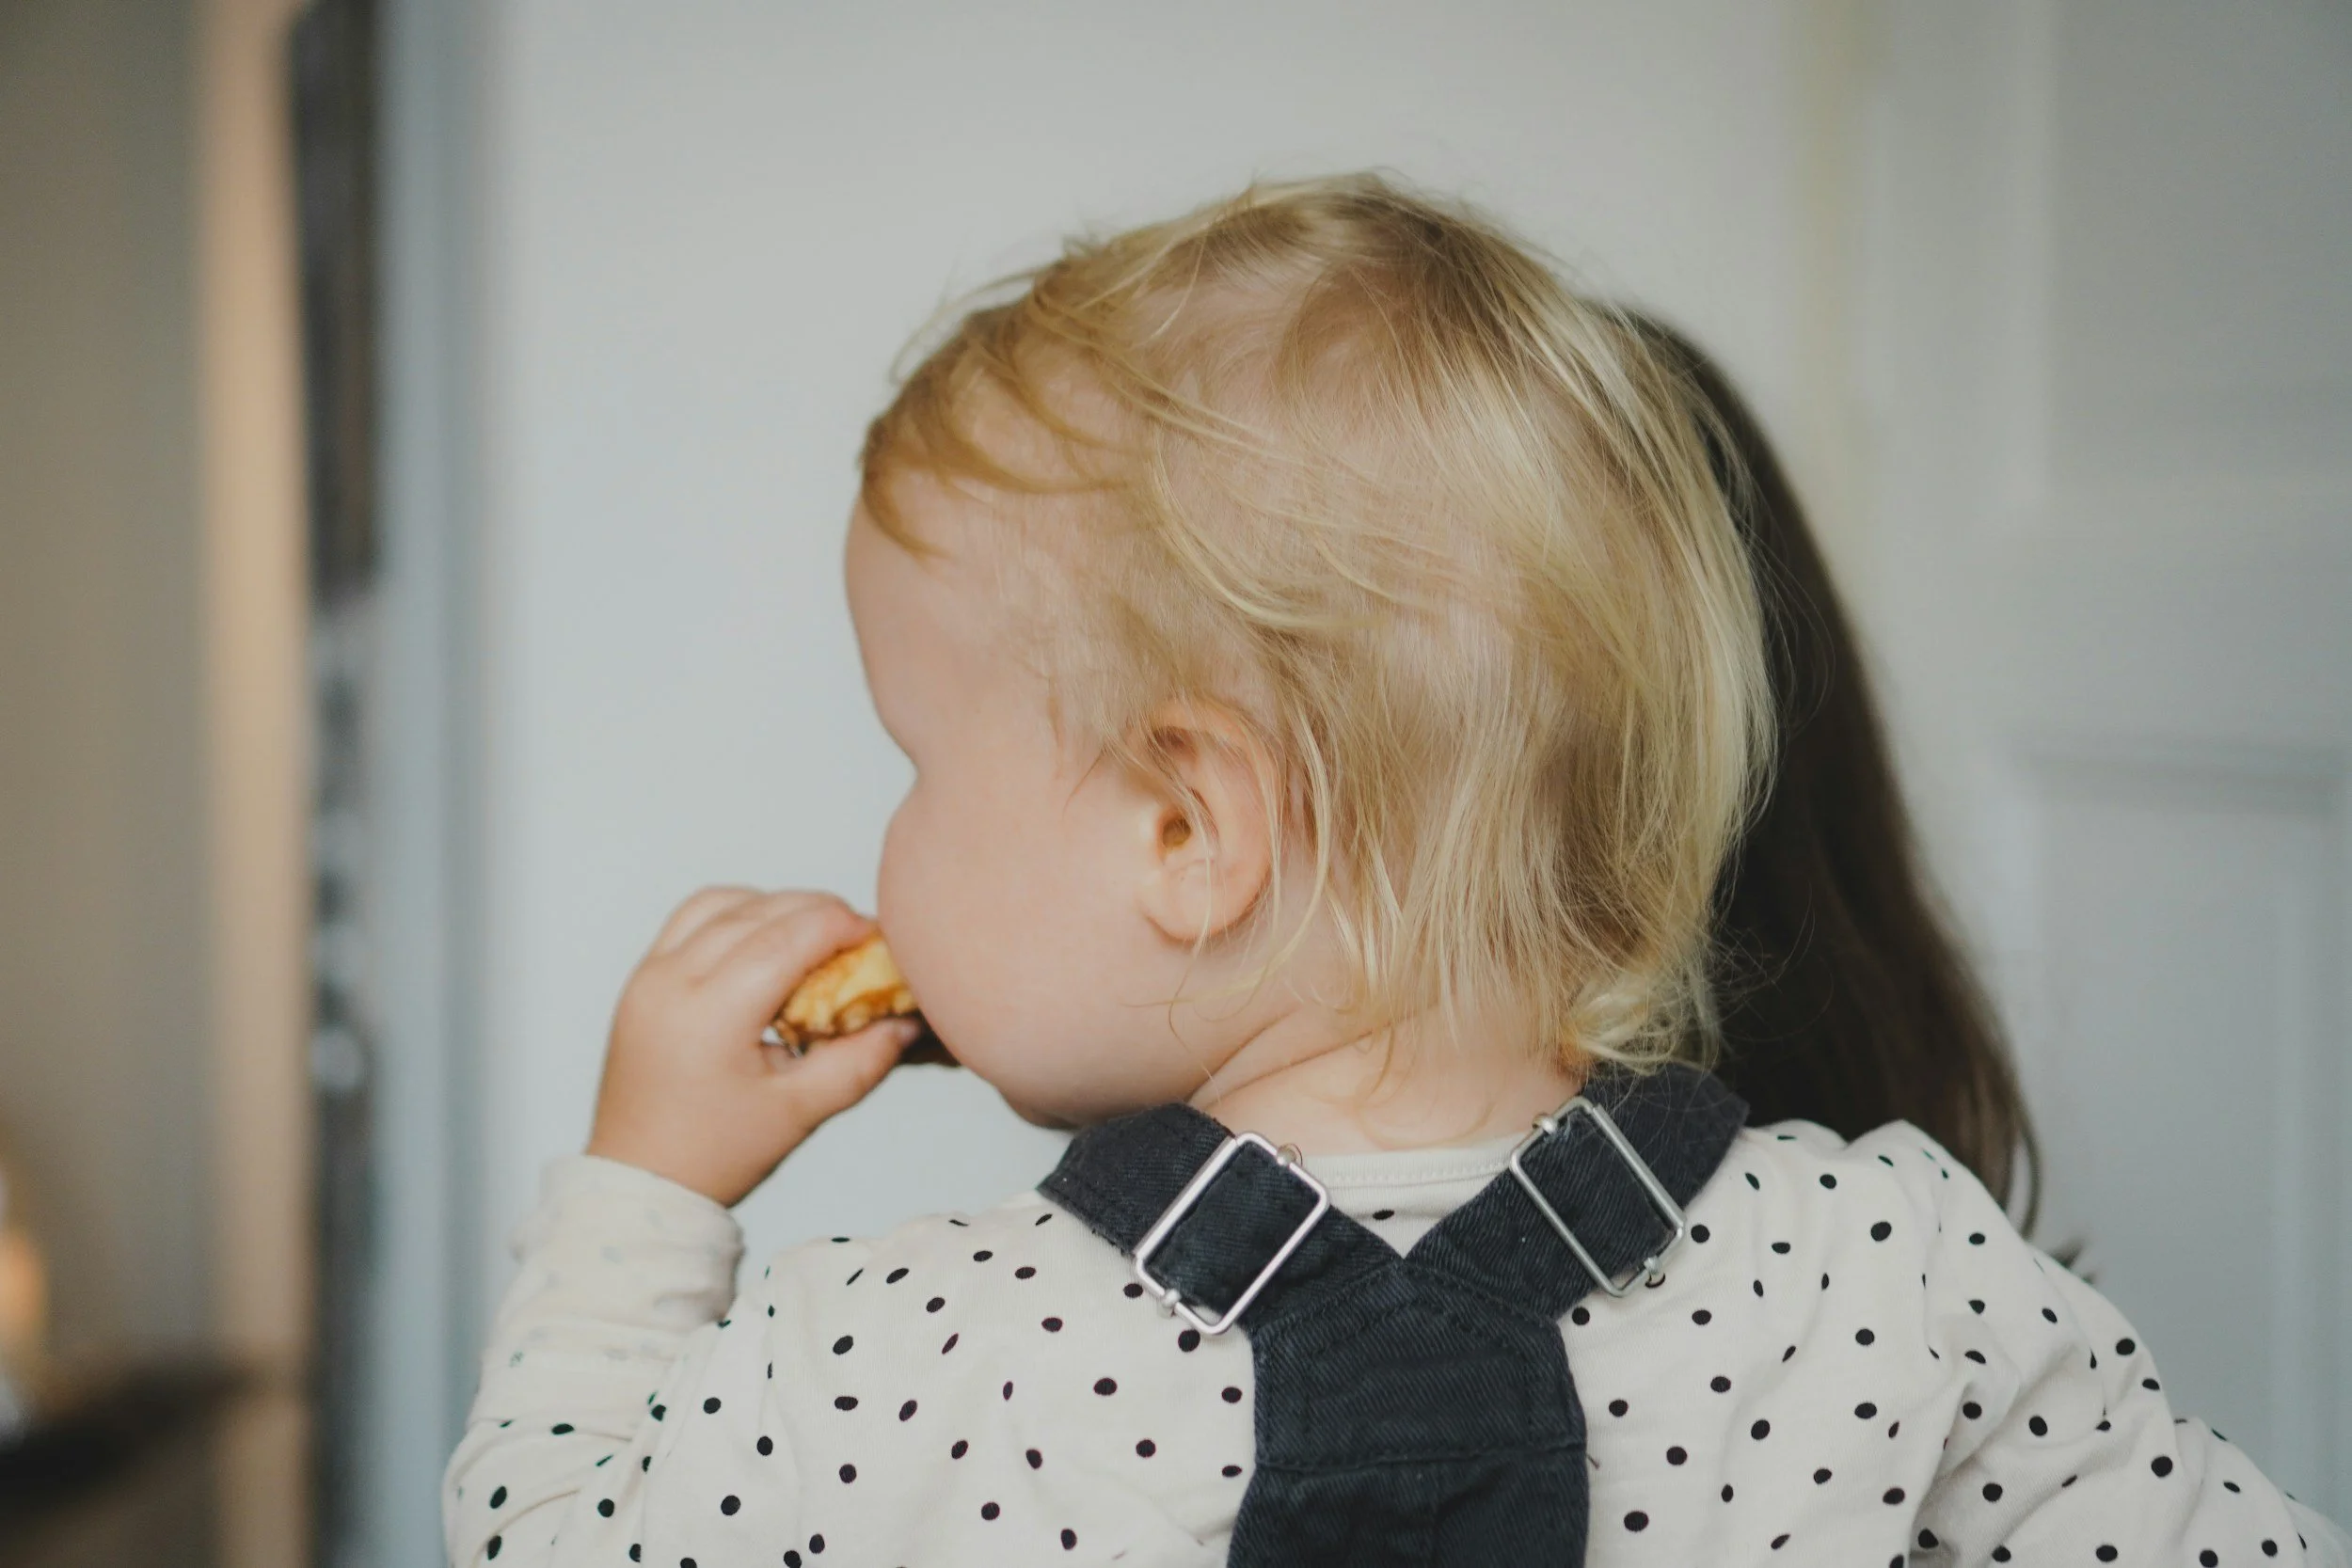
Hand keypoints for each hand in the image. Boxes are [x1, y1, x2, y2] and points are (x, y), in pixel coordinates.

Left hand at [585, 887, 923, 1205]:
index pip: (789, 938)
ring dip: (774, 905)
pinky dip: (734, 913)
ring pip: (723, 903)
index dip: (842, 925)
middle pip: (759, 911)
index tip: (878, 939)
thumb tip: (908, 1021)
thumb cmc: (719, 1153)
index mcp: (712, 1015)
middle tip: (856, 940)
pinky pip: (691, 918)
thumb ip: (861, 1061)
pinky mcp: (640, 979)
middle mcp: (673, 982)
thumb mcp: (800, 1112)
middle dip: (816, 912)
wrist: (639, 1180)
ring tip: (810, 936)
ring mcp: (649, 976)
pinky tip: (763, 939)